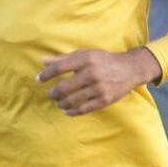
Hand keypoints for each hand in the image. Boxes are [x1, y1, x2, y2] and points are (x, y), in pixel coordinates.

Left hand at [37, 47, 162, 115]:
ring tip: (57, 103)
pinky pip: (83, 109)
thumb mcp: (84, 54)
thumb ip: (63, 58)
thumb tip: (43, 61)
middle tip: (49, 94)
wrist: (129, 69)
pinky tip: (66, 110)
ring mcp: (98, 88)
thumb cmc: (103, 60)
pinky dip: (71, 112)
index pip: (59, 67)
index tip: (38, 79)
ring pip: (72, 100)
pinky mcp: (104, 100)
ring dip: (60, 103)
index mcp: (85, 59)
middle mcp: (91, 73)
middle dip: (52, 93)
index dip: (46, 74)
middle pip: (64, 87)